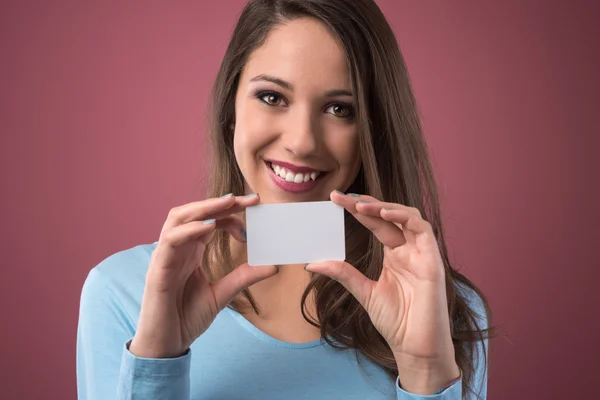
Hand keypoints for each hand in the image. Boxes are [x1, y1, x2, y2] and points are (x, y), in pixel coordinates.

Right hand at [130, 193, 277, 358]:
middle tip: (249, 199)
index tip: (255, 209)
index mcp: (191, 251)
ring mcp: (165, 256)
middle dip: (220, 202)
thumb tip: (272, 266)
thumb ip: (243, 278)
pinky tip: (209, 226)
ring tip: (229, 202)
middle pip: (194, 213)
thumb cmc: (186, 318)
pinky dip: (189, 230)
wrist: (166, 345)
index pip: (209, 220)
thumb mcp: (222, 295)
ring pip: (178, 218)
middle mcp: (177, 248)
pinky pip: (170, 241)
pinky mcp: (158, 269)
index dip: (230, 212)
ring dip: (204, 207)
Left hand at [305, 191, 459, 393]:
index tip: (334, 199)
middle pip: (388, 215)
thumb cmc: (396, 321)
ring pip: (408, 216)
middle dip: (365, 203)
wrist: (414, 348)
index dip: (356, 209)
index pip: (375, 223)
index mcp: (394, 255)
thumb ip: (342, 273)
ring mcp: (422, 254)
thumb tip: (313, 263)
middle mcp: (409, 250)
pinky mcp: (433, 261)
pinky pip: (423, 230)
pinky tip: (385, 214)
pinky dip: (404, 217)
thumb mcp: (363, 292)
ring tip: (360, 205)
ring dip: (384, 206)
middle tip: (340, 196)